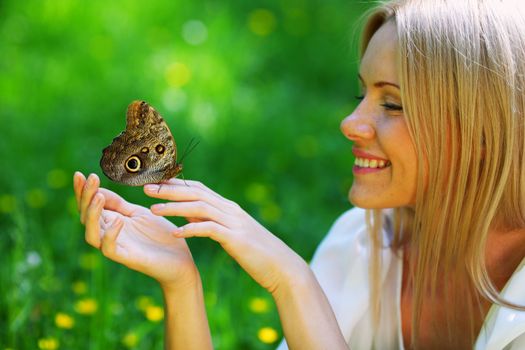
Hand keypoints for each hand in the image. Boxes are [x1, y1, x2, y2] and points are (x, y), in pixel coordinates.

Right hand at [73, 172, 197, 288]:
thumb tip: (99, 190)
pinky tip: (118, 221)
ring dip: (93, 215)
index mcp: (112, 222)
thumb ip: (119, 204)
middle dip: (86, 197)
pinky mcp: (128, 259)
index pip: (90, 205)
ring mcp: (118, 247)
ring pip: (92, 234)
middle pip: (86, 217)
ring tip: (99, 197)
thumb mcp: (139, 214)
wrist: (181, 260)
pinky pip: (109, 249)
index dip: (83, 191)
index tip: (80, 174)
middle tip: (91, 178)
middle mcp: (109, 235)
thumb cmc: (160, 237)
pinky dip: (110, 235)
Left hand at [144, 179, 306, 293]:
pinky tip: (175, 233)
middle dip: (169, 190)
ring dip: (174, 207)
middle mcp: (230, 209)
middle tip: (145, 189)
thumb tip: (188, 214)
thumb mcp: (230, 233)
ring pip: (199, 207)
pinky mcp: (235, 238)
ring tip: (153, 210)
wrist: (281, 266)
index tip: (153, 183)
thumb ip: (210, 221)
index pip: (198, 188)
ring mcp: (234, 222)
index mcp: (228, 207)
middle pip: (195, 192)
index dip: (175, 184)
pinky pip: (209, 230)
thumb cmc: (255, 252)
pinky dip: (191, 229)